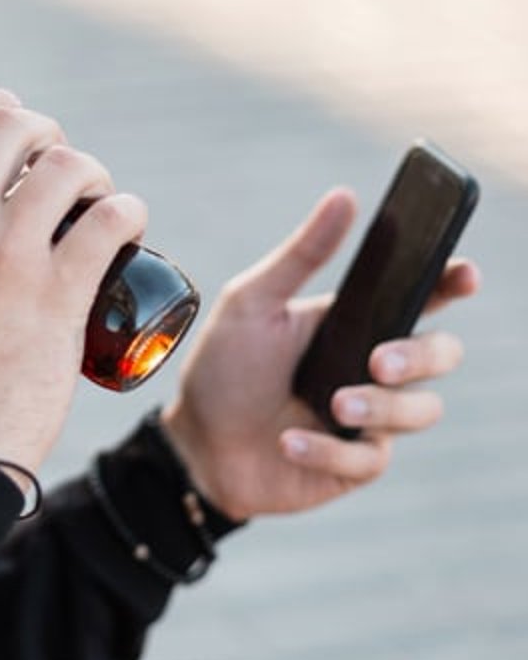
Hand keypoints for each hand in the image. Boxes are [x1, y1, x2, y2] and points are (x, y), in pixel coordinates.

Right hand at [0, 87, 147, 473]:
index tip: (10, 116)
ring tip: (95, 199)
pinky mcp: (57, 295)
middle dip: (44, 132)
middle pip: (8, 127)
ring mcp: (4, 258)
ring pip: (67, 164)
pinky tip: (128, 224)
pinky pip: (111, 217)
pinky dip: (130, 210)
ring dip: (92, 171)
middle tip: (56, 162)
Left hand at [161, 188, 477, 521]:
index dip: (451, 282)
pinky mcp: (356, 464)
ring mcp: (371, 417)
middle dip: (421, 355)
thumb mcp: (252, 302)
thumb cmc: (224, 367)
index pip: (420, 295)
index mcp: (354, 320)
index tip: (463, 273)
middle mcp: (373, 367)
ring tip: (330, 402)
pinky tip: (289, 441)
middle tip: (378, 360)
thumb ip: (302, 255)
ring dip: (378, 406)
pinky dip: (328, 448)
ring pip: (421, 410)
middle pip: (441, 353)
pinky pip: (370, 458)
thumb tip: (345, 196)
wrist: (196, 442)